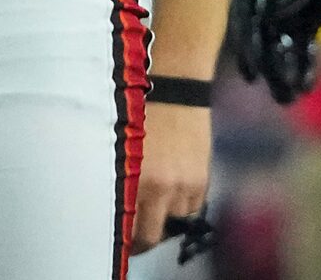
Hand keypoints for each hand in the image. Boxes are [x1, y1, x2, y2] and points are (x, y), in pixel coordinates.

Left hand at [132, 96, 210, 252]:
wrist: (173, 83)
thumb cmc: (135, 107)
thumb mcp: (117, 146)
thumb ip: (120, 179)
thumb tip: (117, 205)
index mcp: (131, 179)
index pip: (126, 228)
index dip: (122, 238)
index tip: (118, 237)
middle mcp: (159, 188)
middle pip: (150, 235)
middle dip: (141, 237)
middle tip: (134, 232)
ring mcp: (184, 185)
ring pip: (173, 222)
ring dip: (164, 218)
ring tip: (155, 203)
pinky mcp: (202, 179)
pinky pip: (193, 208)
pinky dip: (183, 205)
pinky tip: (174, 190)